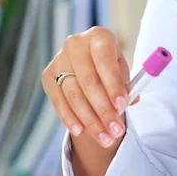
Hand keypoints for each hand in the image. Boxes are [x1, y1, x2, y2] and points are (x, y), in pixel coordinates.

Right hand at [42, 27, 129, 148]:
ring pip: (74, 95)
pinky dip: (70, 118)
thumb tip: (128, 101)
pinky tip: (81, 132)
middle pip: (89, 82)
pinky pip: (59, 102)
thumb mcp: (123, 73)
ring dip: (90, 120)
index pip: (105, 61)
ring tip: (105, 138)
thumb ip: (126, 85)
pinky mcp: (48, 75)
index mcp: (99, 37)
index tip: (123, 106)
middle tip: (116, 131)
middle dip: (104, 110)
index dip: (113, 85)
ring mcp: (59, 59)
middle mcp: (75, 44)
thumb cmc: (111, 69)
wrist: (90, 65)